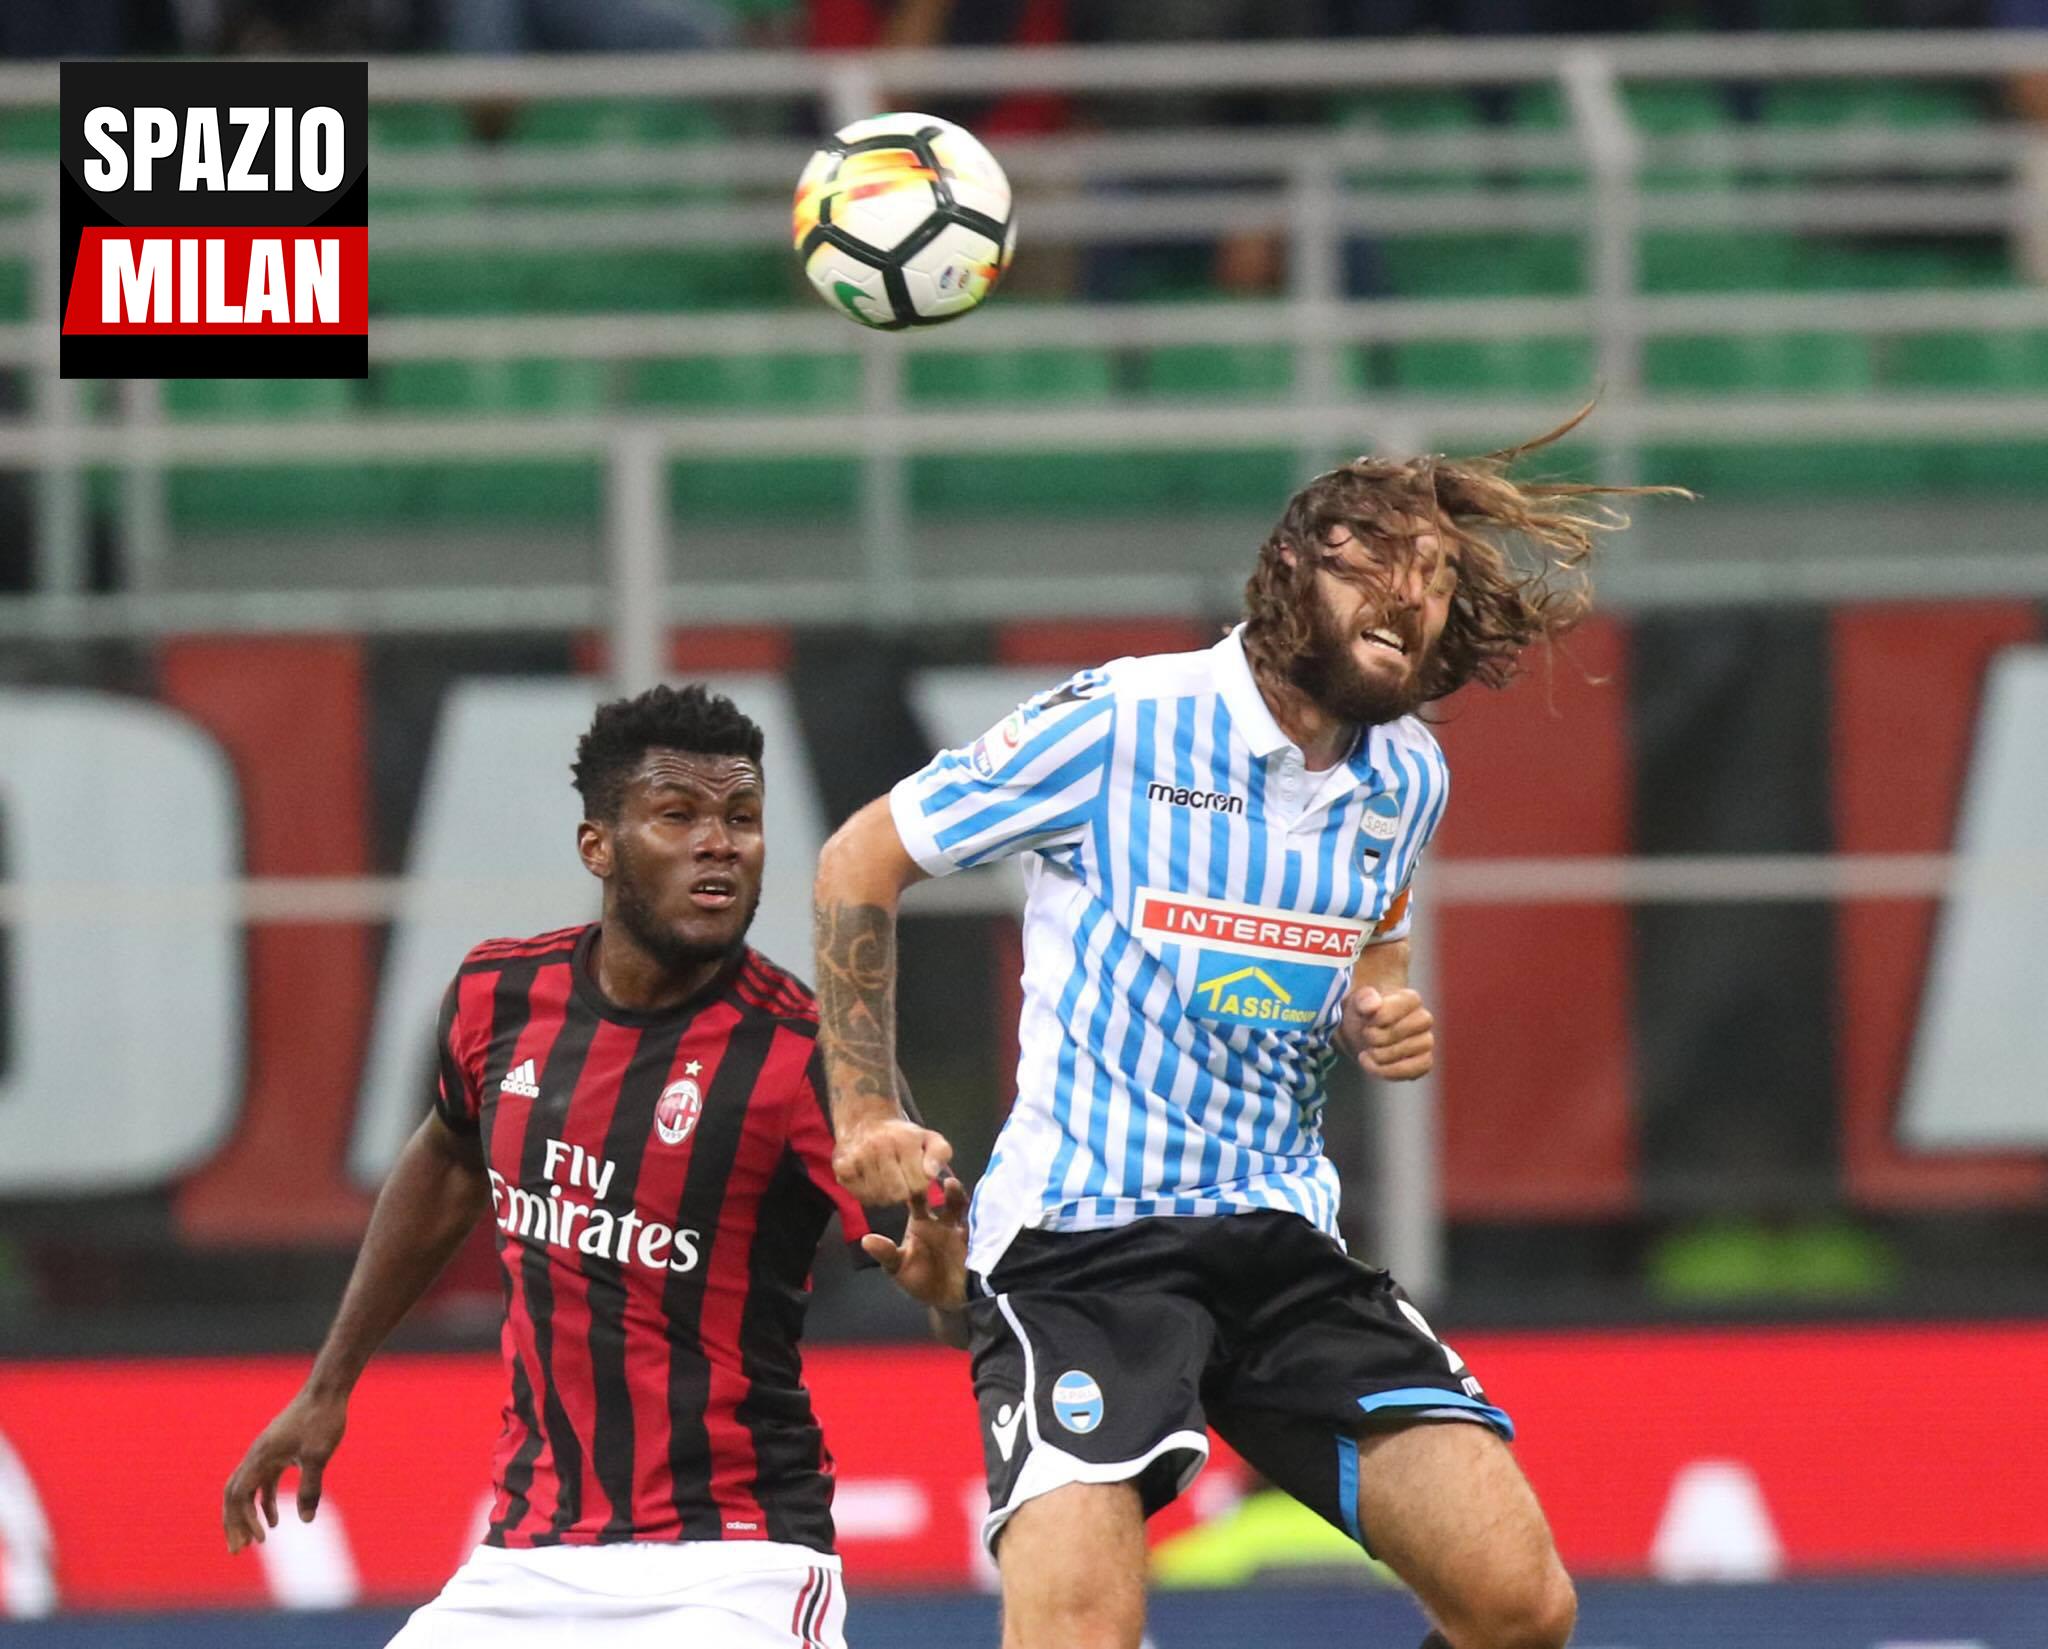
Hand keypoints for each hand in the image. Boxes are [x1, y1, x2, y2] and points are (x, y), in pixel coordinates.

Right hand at [222, 1388, 347, 1552]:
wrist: (328, 1390)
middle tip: (237, 1551)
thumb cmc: (322, 1419)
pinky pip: (264, 1482)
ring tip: (255, 1541)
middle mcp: (256, 1456)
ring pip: (247, 1490)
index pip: (239, 1495)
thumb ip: (311, 1488)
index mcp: (260, 1456)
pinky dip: (265, 1502)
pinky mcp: (278, 1452)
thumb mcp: (318, 1455)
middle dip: (233, 1523)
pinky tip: (275, 1520)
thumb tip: (305, 1520)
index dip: (244, 1520)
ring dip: (248, 1515)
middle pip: (234, 1495)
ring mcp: (266, 1454)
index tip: (261, 1539)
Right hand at [833, 1115, 951, 1205]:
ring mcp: (858, 1156)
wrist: (866, 1119)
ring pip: (879, 1198)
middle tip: (901, 1179)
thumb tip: (931, 1174)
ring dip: (886, 1195)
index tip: (915, 1174)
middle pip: (898, 1194)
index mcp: (904, 1140)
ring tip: (887, 1180)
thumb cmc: (902, 1136)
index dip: (920, 1184)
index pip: (919, 1185)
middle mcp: (880, 1146)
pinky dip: (868, 1194)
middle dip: (903, 1192)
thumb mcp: (929, 1138)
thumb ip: (940, 1154)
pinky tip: (871, 1181)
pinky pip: (861, 1197)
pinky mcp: (842, 1167)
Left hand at [861, 1174, 967, 1309]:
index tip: (913, 1174)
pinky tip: (976, 1206)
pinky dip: (979, 1215)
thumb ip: (886, 1254)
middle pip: (944, 1196)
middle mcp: (941, 1220)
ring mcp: (960, 1228)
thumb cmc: (919, 1280)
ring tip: (953, 1187)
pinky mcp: (977, 1239)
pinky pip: (980, 1224)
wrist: (946, 1300)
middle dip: (942, 1186)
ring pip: (962, 1206)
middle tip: (939, 1176)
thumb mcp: (898, 1268)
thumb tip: (866, 1240)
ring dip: (958, 1195)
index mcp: (920, 1221)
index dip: (914, 1186)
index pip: (916, 1197)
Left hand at [1339, 986, 1434, 1080]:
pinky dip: (1389, 1072)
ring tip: (1367, 1051)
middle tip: (1365, 1035)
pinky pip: (1415, 1071)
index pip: (1401, 1007)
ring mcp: (1426, 1041)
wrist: (1363, 1032)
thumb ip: (1364, 999)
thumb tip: (1373, 1004)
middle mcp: (1423, 1019)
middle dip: (1377, 1038)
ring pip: (1408, 1052)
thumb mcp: (1357, 1002)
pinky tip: (1372, 1065)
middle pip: (1402, 1032)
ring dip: (1380, 1057)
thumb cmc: (1364, 1014)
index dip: (1380, 1017)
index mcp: (1411, 999)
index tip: (1367, 1021)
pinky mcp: (1423, 1062)